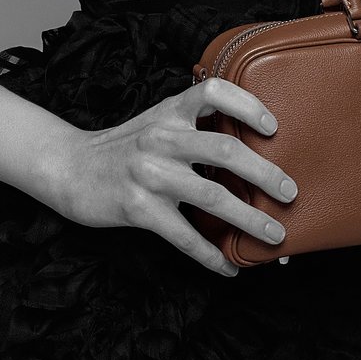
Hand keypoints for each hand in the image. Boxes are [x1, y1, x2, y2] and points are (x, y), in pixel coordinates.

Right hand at [45, 80, 297, 277]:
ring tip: (275, 234)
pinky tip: (228, 268)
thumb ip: (192, 125)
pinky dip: (211, 255)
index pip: (213, 92)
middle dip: (265, 173)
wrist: (69, 168)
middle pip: (225, 149)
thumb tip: (249, 143)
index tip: (273, 128)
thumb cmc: (123, 148)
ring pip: (212, 196)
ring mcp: (149, 173)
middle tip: (290, 192)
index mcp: (169, 111)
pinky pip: (184, 236)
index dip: (247, 105)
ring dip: (250, 218)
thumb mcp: (156, 122)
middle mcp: (161, 137)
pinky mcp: (138, 208)